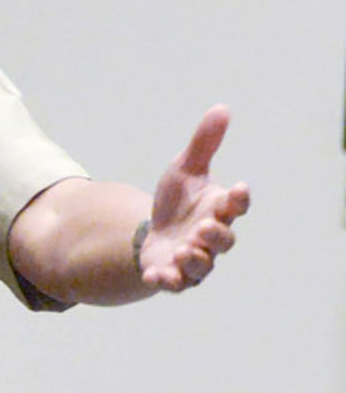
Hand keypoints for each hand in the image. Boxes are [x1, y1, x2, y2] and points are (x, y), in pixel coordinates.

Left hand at [139, 104, 249, 292]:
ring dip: (195, 260)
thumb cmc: (178, 200)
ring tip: (182, 250)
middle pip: (224, 241)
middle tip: (202, 226)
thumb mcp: (185, 169)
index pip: (237, 205)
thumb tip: (221, 108)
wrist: (154, 231)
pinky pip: (175, 284)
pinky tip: (152, 275)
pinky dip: (166, 281)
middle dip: (215, 236)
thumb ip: (203, 145)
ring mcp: (194, 259)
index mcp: (219, 209)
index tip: (238, 188)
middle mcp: (211, 238)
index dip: (239, 199)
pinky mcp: (173, 275)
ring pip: (203, 267)